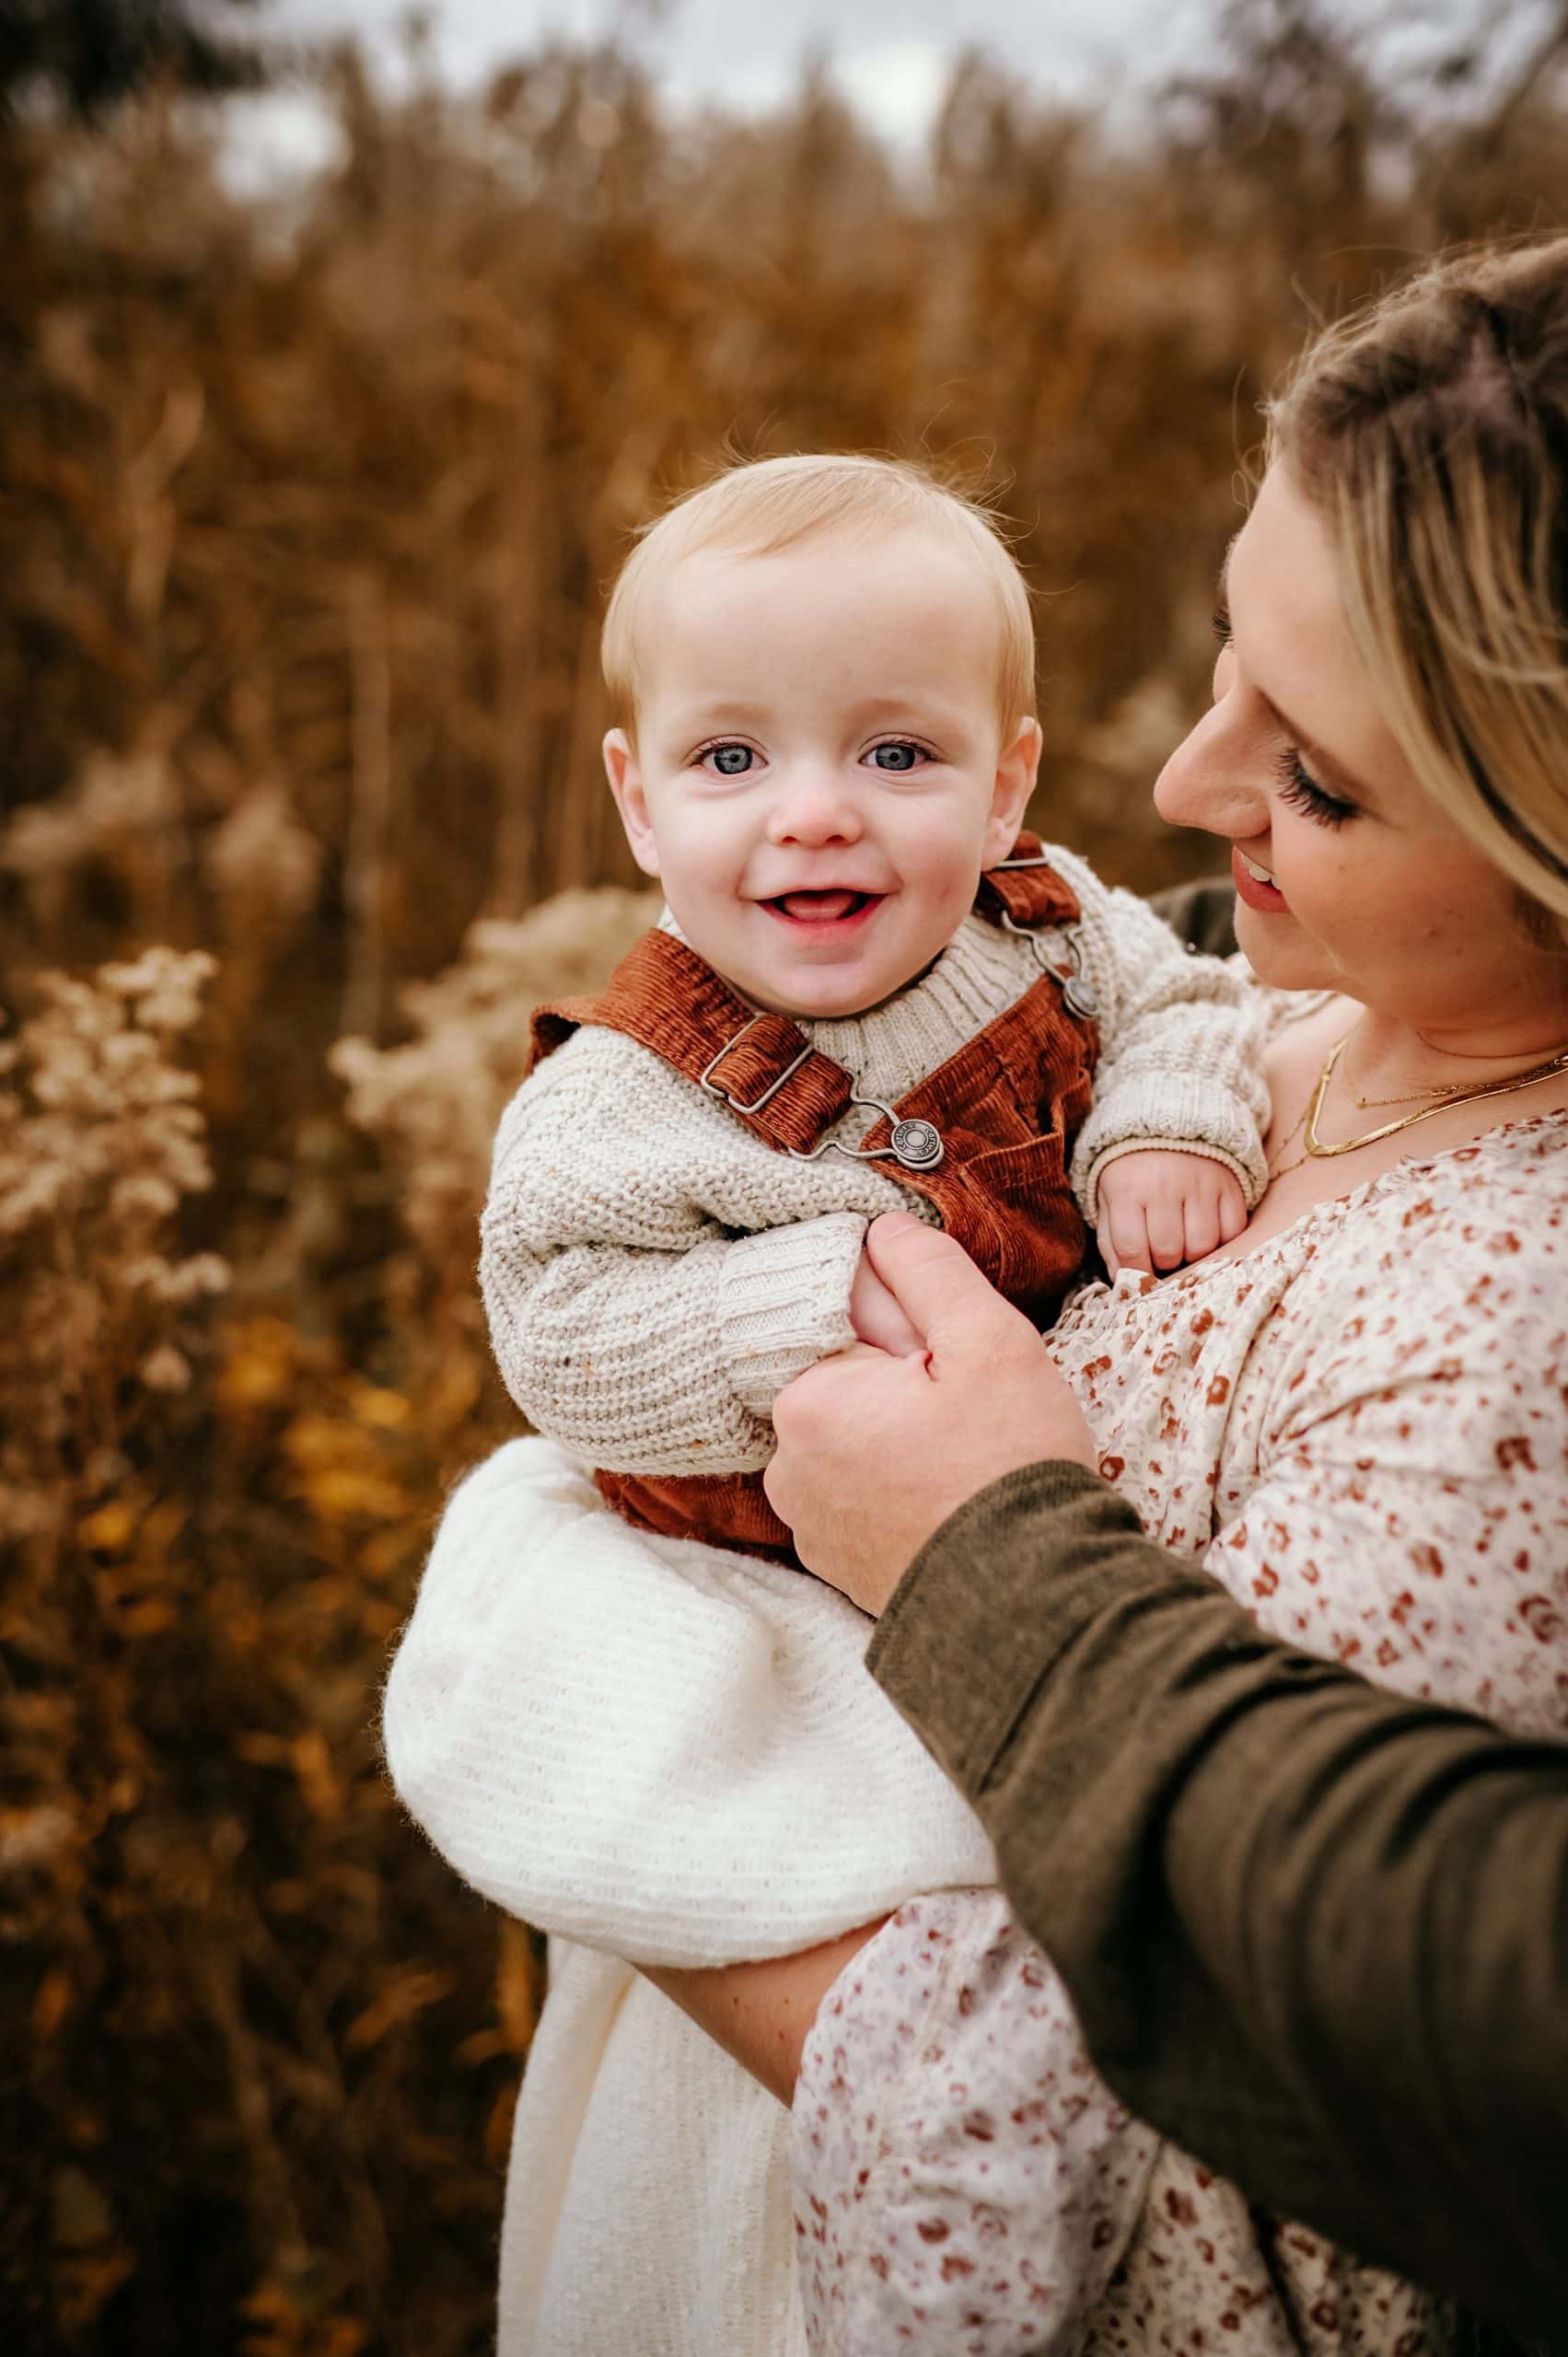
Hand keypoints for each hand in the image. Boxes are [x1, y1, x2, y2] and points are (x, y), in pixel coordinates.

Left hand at [765, 1212, 1097, 1615]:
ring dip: (904, 1442)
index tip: (956, 1372)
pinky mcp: (837, 1566)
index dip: (915, 1340)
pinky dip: (902, 1495)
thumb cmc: (1009, 1466)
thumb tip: (883, 1230)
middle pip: (851, 1390)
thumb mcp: (987, 1341)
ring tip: (968, 1468)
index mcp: (806, 1402)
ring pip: (859, 1445)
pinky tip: (952, 1506)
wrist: (1030, 1605)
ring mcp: (809, 1524)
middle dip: (908, 1391)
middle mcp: (787, 1466)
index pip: (850, 1332)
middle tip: (972, 1421)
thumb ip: (928, 1273)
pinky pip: (864, 1501)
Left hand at [1094, 1149, 1246, 1275]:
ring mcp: (1201, 1184)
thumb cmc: (1134, 1171)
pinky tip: (1207, 1227)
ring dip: (1192, 1252)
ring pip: (1202, 1246)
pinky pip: (1232, 1231)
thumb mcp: (1110, 1199)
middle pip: (1169, 1252)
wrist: (1169, 1122)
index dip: (1136, 1272)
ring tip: (1184, 1239)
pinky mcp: (1229, 1185)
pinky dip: (1222, 1238)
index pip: (1132, 1249)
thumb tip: (1123, 1281)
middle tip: (1162, 1249)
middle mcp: (1165, 1186)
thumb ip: (1111, 1241)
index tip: (1141, 1276)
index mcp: (1127, 1190)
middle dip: (1164, 1260)